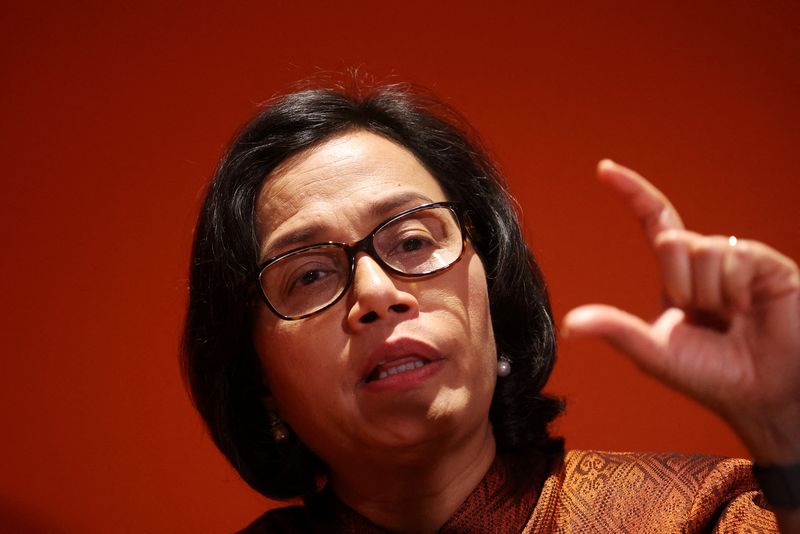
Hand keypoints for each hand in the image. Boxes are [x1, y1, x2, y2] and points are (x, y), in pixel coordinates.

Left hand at [563, 160, 799, 462]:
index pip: (654, 223)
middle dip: (678, 285)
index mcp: (678, 278)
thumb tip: (569, 326)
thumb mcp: (654, 352)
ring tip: (731, 319)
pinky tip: (749, 310)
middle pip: (670, 241)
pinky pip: (731, 256)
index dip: (632, 194)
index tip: (604, 169)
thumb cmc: (714, 377)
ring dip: (708, 293)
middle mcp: (706, 263)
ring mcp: (737, 261)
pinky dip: (732, 289)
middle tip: (702, 318)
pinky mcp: (766, 264)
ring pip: (699, 249)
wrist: (767, 394)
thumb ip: (615, 330)